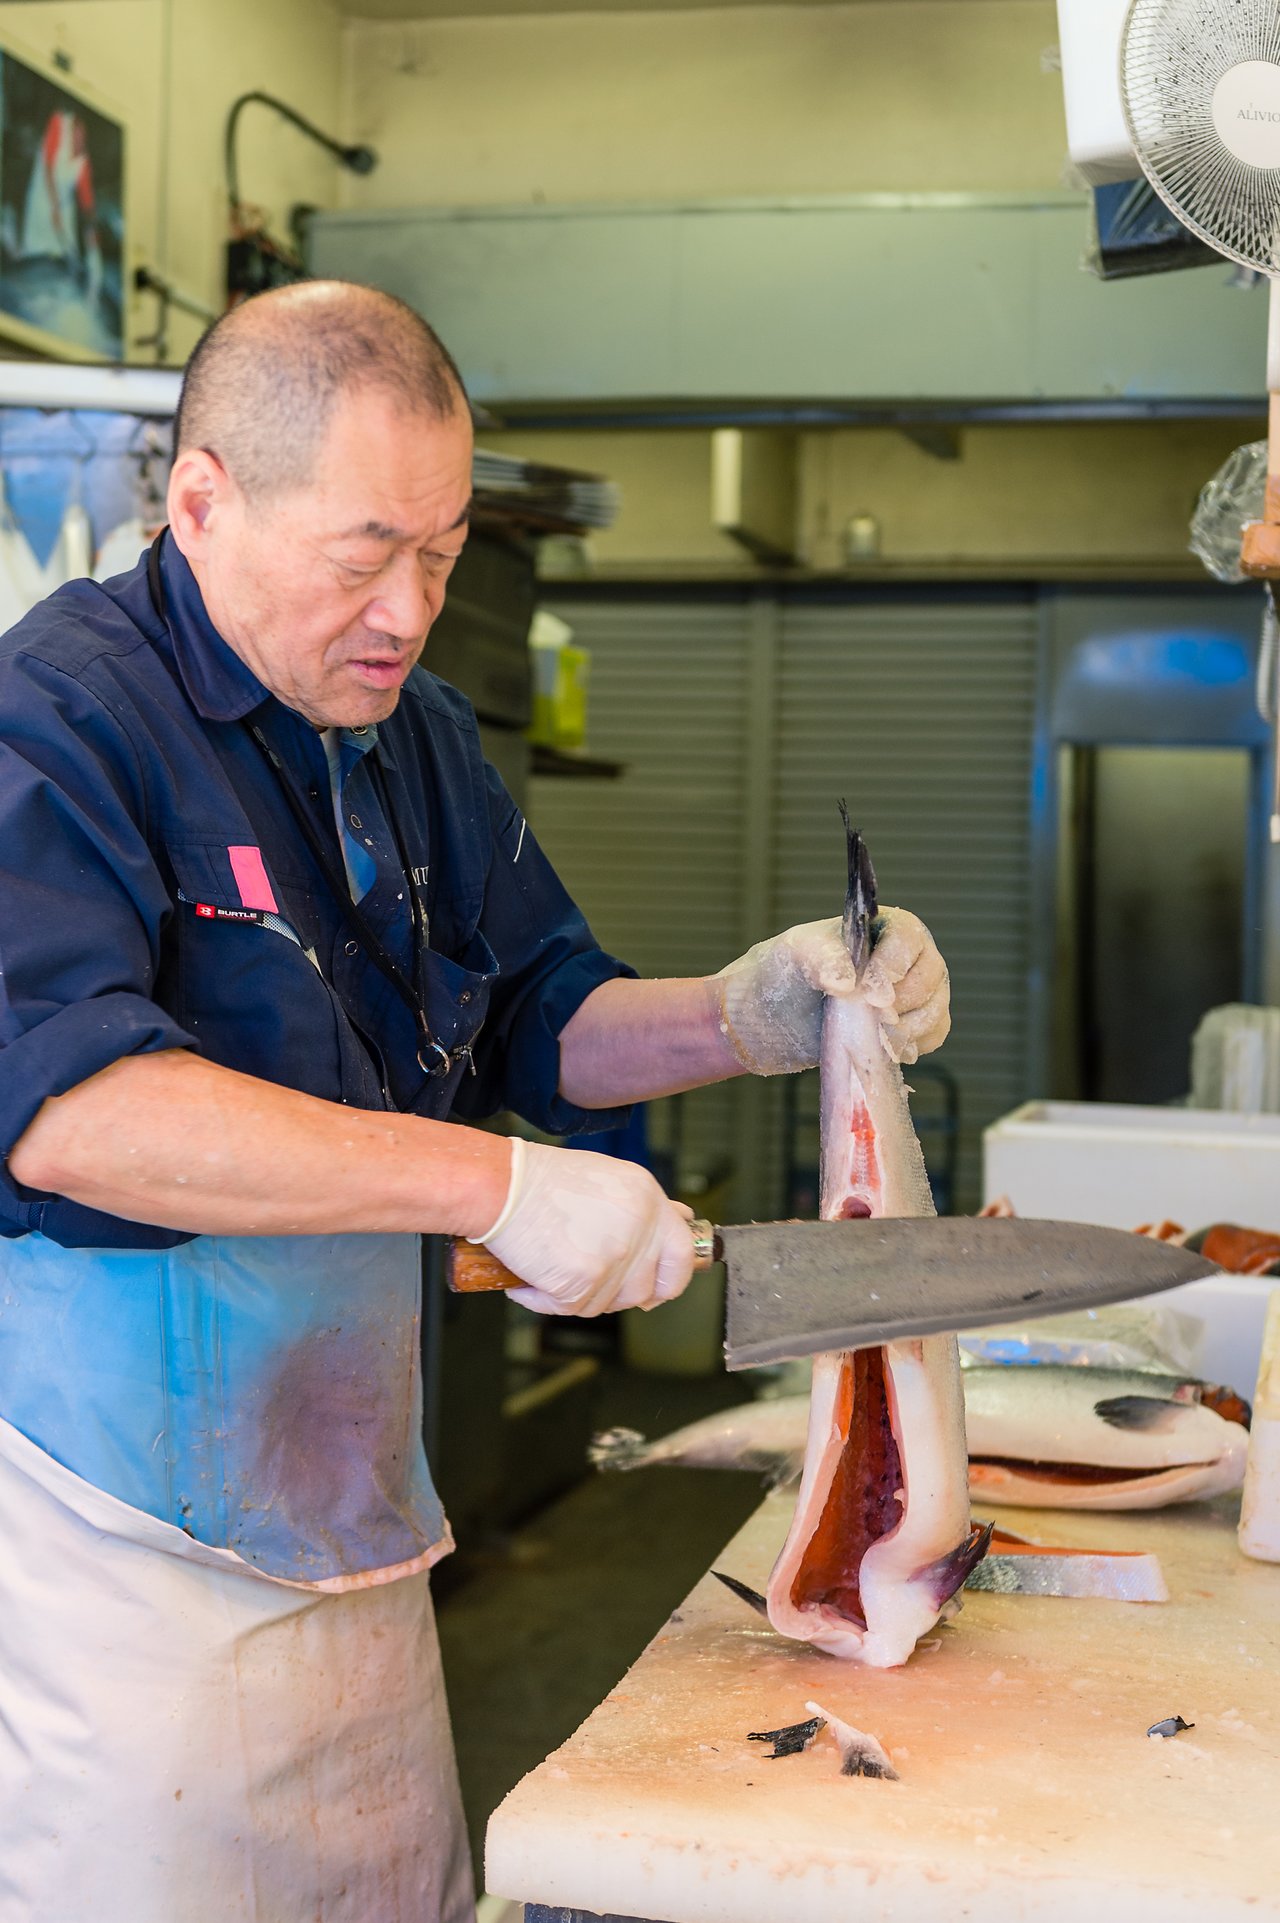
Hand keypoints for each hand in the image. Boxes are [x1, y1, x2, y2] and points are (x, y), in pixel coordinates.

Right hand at [470, 1139, 694, 1316]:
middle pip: (646, 1289)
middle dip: (619, 1295)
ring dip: (579, 1295)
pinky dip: (545, 1300)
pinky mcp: (584, 1279)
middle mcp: (639, 1226)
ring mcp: (614, 1255)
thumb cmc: (541, 1180)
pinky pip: (571, 1309)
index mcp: (648, 1199)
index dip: (671, 1279)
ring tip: (552, 1267)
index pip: (683, 1253)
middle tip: (592, 1284)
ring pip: (607, 1304)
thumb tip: (681, 1219)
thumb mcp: (608, 1179)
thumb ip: (644, 1206)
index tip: (657, 1288)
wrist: (501, 1184)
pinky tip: (529, 1278)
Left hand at [713, 908, 949, 1073]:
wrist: (777, 1017)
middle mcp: (906, 957)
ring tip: (874, 1034)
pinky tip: (887, 1048)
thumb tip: (847, 982)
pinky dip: (915, 1044)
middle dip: (902, 1000)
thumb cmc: (787, 973)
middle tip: (869, 1016)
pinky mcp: (914, 1024)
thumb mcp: (795, 955)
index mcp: (882, 927)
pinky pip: (934, 1034)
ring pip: (936, 1007)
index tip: (869, 994)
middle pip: (930, 973)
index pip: (907, 936)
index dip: (894, 965)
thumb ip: (821, 959)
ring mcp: (915, 992)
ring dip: (909, 1026)